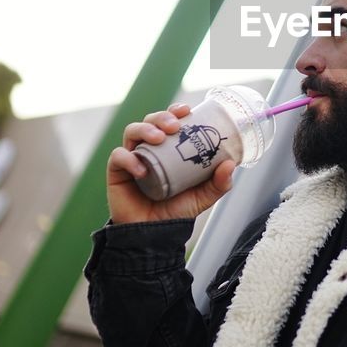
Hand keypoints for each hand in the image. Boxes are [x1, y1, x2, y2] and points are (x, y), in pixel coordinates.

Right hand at [106, 103, 237, 224]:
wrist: (154, 235)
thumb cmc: (177, 210)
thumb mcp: (203, 196)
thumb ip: (218, 183)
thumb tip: (230, 164)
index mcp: (169, 148)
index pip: (170, 121)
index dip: (175, 111)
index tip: (187, 110)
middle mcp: (150, 149)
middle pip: (150, 120)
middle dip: (161, 116)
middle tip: (174, 126)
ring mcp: (132, 158)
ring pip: (132, 131)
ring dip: (145, 129)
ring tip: (158, 138)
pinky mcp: (117, 171)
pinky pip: (118, 156)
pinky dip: (129, 158)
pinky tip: (141, 170)